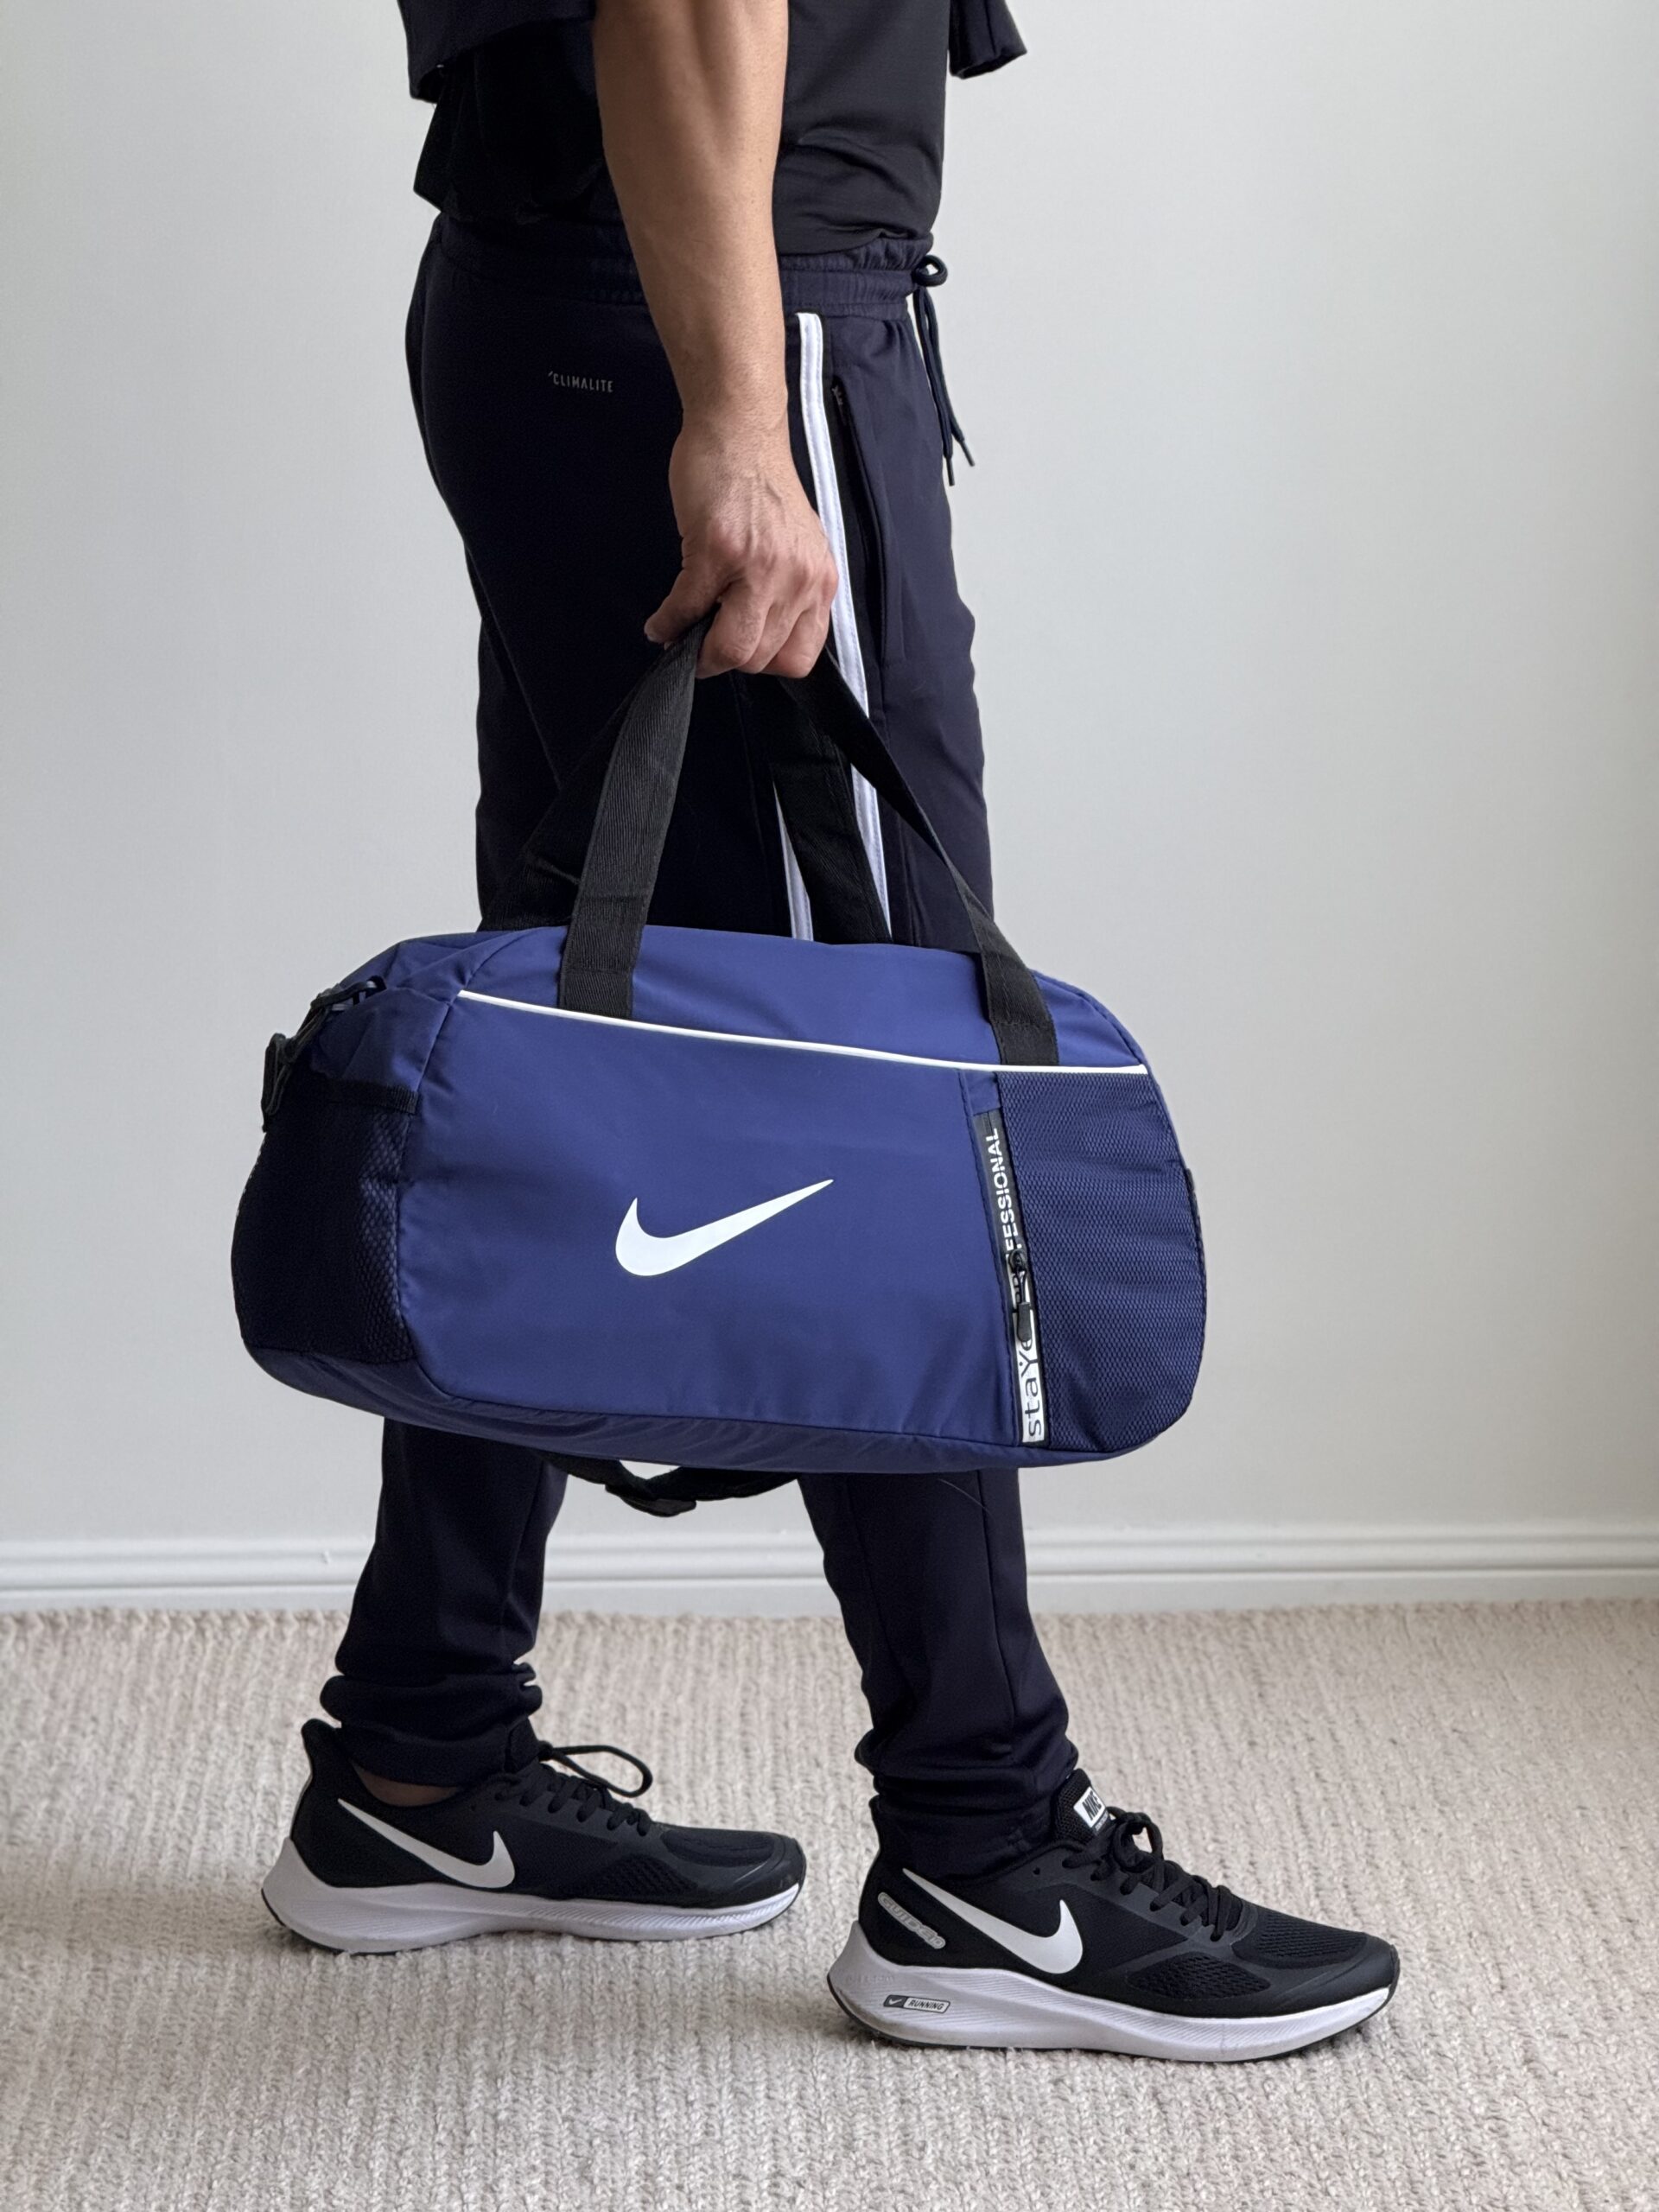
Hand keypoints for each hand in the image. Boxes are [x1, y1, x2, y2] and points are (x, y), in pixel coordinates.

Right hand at [645, 417, 836, 676]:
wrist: (740, 430)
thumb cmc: (760, 484)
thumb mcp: (795, 548)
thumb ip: (784, 592)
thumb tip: (749, 637)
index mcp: (819, 581)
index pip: (798, 658)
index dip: (761, 664)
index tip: (738, 651)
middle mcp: (797, 578)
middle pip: (759, 659)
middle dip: (723, 659)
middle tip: (701, 646)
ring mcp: (759, 567)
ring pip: (729, 647)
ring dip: (696, 649)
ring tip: (680, 636)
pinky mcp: (718, 551)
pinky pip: (688, 609)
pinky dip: (668, 624)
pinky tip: (660, 623)